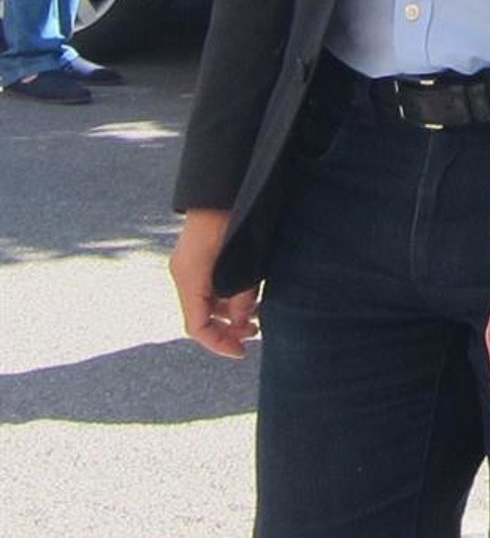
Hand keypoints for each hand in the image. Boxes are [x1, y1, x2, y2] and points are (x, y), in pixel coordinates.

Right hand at [170, 209, 258, 358]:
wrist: (221, 185)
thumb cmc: (233, 219)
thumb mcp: (242, 260)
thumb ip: (241, 293)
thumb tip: (243, 319)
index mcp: (189, 279)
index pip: (197, 326)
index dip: (219, 343)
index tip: (242, 352)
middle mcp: (184, 275)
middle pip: (201, 316)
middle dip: (227, 329)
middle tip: (255, 332)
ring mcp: (188, 265)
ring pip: (206, 302)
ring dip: (229, 313)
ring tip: (257, 315)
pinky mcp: (197, 256)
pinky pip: (209, 286)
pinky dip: (226, 296)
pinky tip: (249, 295)